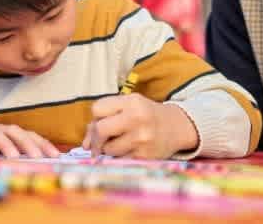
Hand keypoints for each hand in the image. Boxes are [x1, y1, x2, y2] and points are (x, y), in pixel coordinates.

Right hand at [0, 105, 58, 158]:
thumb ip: (11, 148)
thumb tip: (36, 159)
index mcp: (6, 132)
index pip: (29, 135)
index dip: (43, 144)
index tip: (57, 155)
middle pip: (16, 133)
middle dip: (29, 145)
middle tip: (42, 158)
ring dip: (6, 145)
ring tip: (16, 157)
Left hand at [81, 94, 198, 158]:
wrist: (177, 127)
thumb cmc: (146, 115)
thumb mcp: (129, 106)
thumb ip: (105, 117)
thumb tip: (85, 145)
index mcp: (132, 102)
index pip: (97, 109)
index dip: (95, 117)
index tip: (100, 121)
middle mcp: (137, 118)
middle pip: (100, 129)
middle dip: (95, 137)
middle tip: (99, 141)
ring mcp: (142, 139)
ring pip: (108, 149)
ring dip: (107, 149)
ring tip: (119, 143)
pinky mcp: (144, 156)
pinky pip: (119, 160)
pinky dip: (118, 157)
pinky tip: (128, 151)